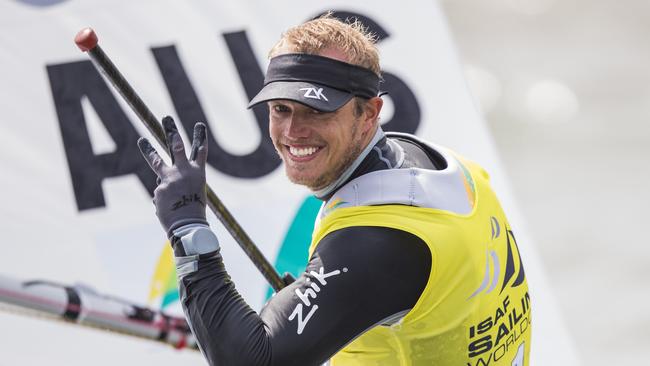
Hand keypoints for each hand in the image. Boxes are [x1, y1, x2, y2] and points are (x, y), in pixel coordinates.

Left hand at [138, 116, 208, 236]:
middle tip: (167, 118)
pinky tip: (168, 208)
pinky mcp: (158, 189)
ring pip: (157, 162)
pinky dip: (162, 200)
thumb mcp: (194, 192)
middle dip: (171, 131)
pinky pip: (158, 192)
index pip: (200, 152)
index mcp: (198, 173)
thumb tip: (161, 181)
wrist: (187, 226)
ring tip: (141, 140)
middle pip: (176, 146)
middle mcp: (183, 172)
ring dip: (148, 149)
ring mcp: (169, 179)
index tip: (199, 124)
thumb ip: (180, 182)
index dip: (200, 137)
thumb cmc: (193, 211)